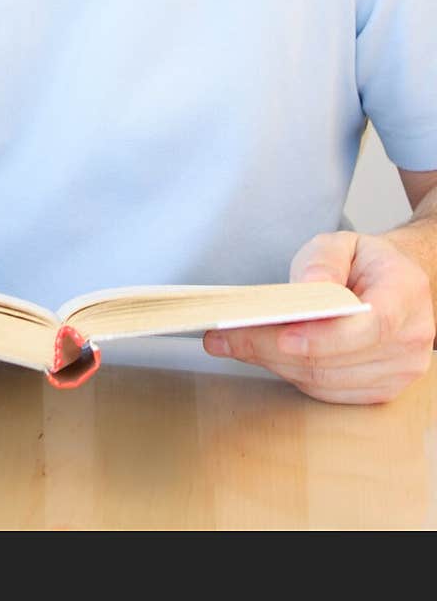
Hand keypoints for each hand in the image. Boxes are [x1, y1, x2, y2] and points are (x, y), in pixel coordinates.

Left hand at [202, 231, 434, 403]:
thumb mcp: (343, 242)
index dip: (326, 337)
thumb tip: (310, 286)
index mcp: (406, 294)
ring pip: (326, 381)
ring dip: (274, 363)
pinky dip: (290, 373)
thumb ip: (324, 259)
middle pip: (337, 360)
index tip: (282, 336)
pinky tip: (260, 354)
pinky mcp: (380, 392)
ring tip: (231, 342)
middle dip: (275, 349)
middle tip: (225, 335)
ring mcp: (398, 372)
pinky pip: (327, 392)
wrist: (394, 285)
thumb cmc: (365, 263)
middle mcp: (410, 341)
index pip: (372, 325)